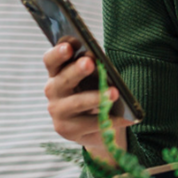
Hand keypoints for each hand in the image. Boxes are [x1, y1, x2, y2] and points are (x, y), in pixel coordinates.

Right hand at [43, 41, 129, 164]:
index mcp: (57, 73)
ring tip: (114, 92)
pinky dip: (111, 119)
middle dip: (77, 70)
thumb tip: (98, 60)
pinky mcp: (69, 131)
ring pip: (78, 103)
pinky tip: (127, 118)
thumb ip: (93, 68)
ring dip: (96, 97)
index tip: (68, 47)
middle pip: (63, 79)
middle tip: (90, 63)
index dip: (58, 53)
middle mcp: (53, 91)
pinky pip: (93, 124)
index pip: (51, 60)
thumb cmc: (93, 91)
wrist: (96, 125)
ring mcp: (59, 113)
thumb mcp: (93, 77)